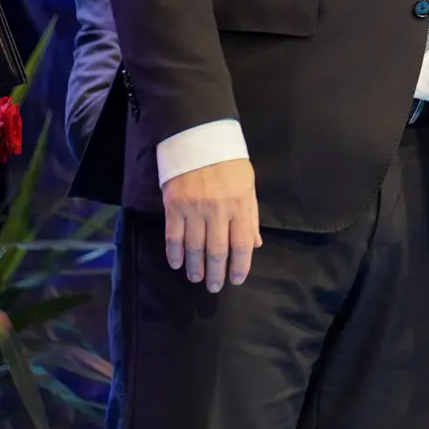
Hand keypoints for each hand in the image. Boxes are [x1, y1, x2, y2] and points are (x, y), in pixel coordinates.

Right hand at [161, 157, 260, 292]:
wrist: (199, 140)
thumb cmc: (229, 164)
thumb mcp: (248, 186)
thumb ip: (251, 216)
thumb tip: (255, 245)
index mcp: (240, 206)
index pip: (241, 245)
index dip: (239, 266)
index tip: (236, 280)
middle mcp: (218, 211)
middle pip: (217, 250)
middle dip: (216, 273)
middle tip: (215, 287)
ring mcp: (194, 210)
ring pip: (194, 247)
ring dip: (195, 267)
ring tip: (196, 279)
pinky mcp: (174, 207)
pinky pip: (173, 236)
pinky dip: (175, 253)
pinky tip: (177, 264)